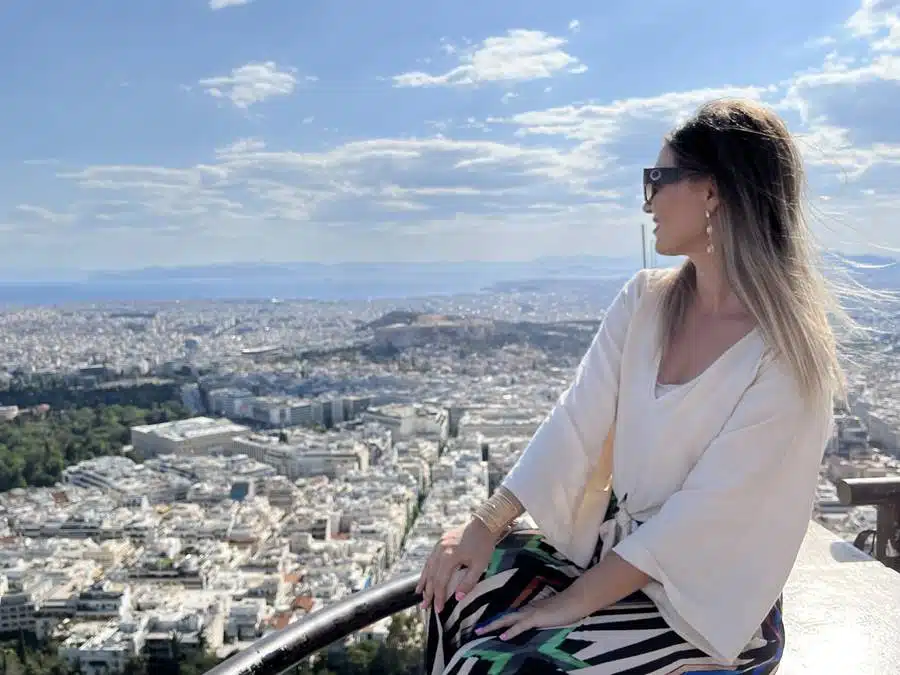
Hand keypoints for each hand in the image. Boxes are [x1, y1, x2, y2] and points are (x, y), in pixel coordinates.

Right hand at [416, 518, 496, 612]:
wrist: (484, 524)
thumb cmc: (484, 546)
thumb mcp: (479, 566)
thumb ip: (468, 583)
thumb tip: (457, 598)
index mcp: (449, 557)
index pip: (440, 582)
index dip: (438, 597)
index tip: (438, 610)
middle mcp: (440, 550)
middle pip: (431, 576)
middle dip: (428, 593)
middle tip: (425, 607)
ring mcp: (438, 545)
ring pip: (428, 567)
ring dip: (424, 582)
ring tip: (420, 594)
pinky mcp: (440, 542)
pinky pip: (430, 559)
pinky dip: (426, 570)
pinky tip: (425, 577)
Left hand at [474, 590, 588, 640]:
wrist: (576, 600)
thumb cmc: (566, 606)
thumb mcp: (550, 614)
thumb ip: (541, 617)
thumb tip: (535, 622)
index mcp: (529, 609)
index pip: (510, 615)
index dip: (497, 620)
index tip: (486, 625)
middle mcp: (527, 609)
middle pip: (504, 616)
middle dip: (490, 623)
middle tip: (476, 629)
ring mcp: (531, 612)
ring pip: (508, 619)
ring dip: (493, 625)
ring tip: (480, 631)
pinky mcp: (537, 617)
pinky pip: (521, 626)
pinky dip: (510, 631)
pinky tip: (502, 636)